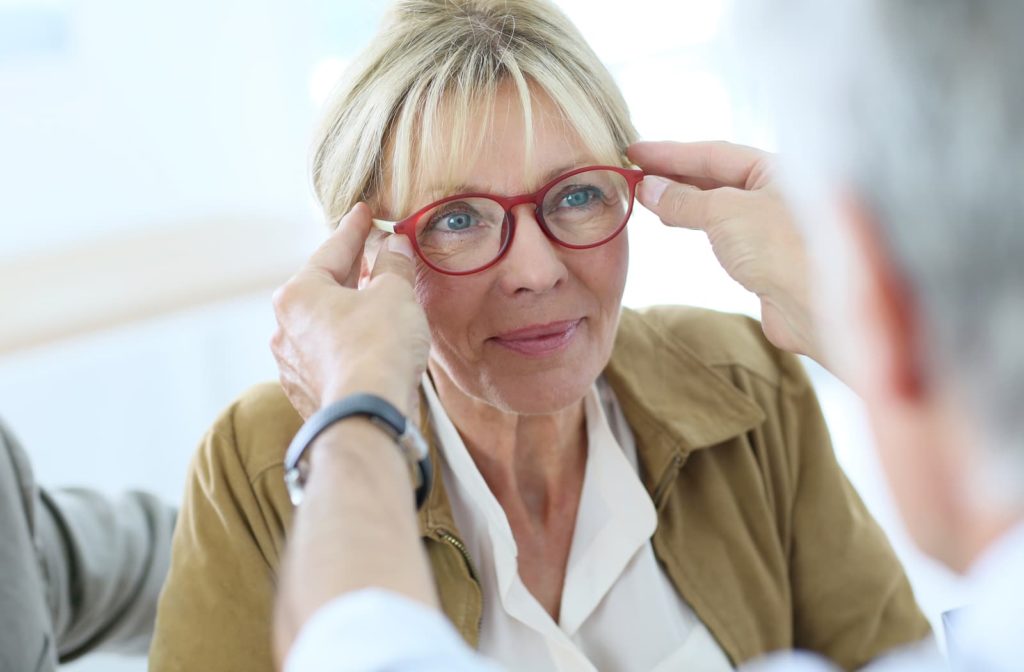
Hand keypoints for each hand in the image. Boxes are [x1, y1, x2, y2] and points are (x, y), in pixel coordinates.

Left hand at [270, 203, 429, 418]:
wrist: (368, 415)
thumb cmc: (378, 347)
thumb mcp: (394, 293)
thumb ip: (394, 265)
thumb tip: (395, 247)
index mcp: (298, 293)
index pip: (332, 250)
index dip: (354, 229)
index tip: (364, 213)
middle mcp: (285, 327)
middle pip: (324, 288)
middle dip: (353, 272)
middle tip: (375, 255)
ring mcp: (292, 364)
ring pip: (324, 325)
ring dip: (349, 312)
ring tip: (376, 304)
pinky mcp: (306, 392)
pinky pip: (328, 357)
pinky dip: (348, 345)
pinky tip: (368, 345)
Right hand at [628, 140, 820, 363]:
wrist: (818, 306)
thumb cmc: (783, 247)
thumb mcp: (725, 212)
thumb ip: (684, 199)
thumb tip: (649, 188)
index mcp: (778, 168)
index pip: (715, 153)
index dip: (671, 153)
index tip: (635, 152)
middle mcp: (779, 191)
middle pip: (717, 176)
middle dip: (674, 174)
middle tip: (635, 173)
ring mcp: (772, 224)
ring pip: (719, 204)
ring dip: (683, 199)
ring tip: (649, 197)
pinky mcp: (766, 257)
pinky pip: (723, 230)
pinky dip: (697, 223)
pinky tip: (676, 221)